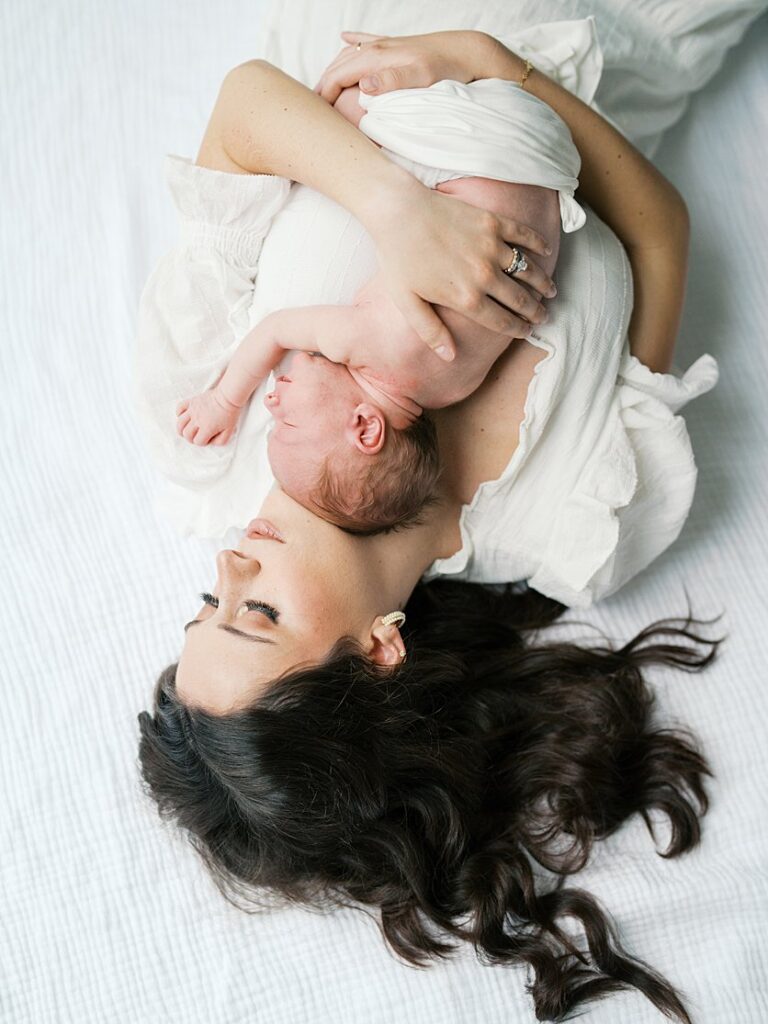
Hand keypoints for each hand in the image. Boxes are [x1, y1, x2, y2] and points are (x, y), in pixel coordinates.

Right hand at [175, 389, 240, 445]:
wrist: (228, 397)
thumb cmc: (229, 413)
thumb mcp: (229, 431)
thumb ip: (220, 441)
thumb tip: (211, 442)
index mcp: (207, 428)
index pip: (198, 441)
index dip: (202, 442)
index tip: (206, 439)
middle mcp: (197, 420)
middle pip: (186, 434)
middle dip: (190, 438)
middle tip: (196, 436)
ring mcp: (193, 410)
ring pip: (180, 423)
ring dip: (181, 429)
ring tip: (186, 430)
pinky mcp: (191, 402)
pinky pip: (179, 408)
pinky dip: (179, 413)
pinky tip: (185, 416)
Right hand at [314, 30, 490, 104]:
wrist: (465, 52)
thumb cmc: (445, 71)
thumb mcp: (420, 79)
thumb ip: (392, 81)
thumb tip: (364, 85)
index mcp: (376, 58)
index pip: (338, 76)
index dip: (323, 96)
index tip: (313, 116)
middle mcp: (376, 48)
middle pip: (337, 66)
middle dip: (322, 86)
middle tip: (309, 110)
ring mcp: (384, 44)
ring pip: (347, 55)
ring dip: (332, 70)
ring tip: (322, 90)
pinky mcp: (394, 45)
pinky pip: (365, 41)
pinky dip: (351, 42)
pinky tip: (344, 38)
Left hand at [316, 31, 550, 359]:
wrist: (398, 211)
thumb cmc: (398, 258)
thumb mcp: (408, 302)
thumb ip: (430, 331)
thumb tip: (450, 357)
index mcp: (465, 299)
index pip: (501, 321)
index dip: (517, 329)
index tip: (526, 332)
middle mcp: (484, 275)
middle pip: (519, 299)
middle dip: (534, 311)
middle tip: (542, 316)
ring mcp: (491, 246)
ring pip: (527, 270)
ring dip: (542, 283)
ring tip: (550, 292)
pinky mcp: (492, 221)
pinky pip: (524, 235)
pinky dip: (537, 245)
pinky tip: (545, 252)